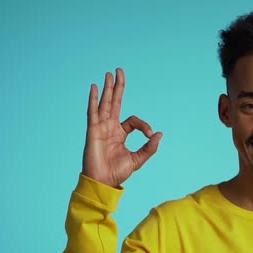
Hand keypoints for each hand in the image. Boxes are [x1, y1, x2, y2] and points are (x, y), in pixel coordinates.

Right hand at [82, 68, 162, 187]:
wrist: (104, 182)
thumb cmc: (117, 172)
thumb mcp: (138, 159)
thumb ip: (150, 147)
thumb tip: (160, 134)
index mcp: (120, 133)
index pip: (133, 120)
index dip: (144, 125)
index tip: (150, 135)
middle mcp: (110, 127)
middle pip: (115, 102)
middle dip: (118, 87)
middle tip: (119, 70)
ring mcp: (100, 128)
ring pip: (105, 104)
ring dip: (108, 89)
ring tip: (110, 74)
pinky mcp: (93, 131)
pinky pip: (93, 112)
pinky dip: (94, 100)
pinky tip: (95, 87)